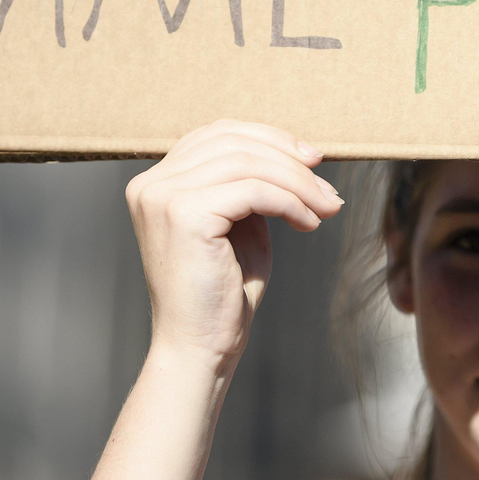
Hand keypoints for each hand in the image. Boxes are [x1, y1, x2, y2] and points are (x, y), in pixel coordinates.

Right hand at [125, 119, 342, 366]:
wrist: (200, 346)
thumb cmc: (223, 291)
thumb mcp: (239, 223)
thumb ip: (251, 184)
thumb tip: (296, 152)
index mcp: (158, 181)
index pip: (218, 133)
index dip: (270, 138)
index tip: (311, 159)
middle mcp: (151, 184)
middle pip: (234, 142)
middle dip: (290, 159)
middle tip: (327, 189)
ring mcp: (162, 197)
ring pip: (248, 163)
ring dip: (298, 184)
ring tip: (326, 208)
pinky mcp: (183, 215)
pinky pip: (254, 191)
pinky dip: (291, 203)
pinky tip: (308, 223)